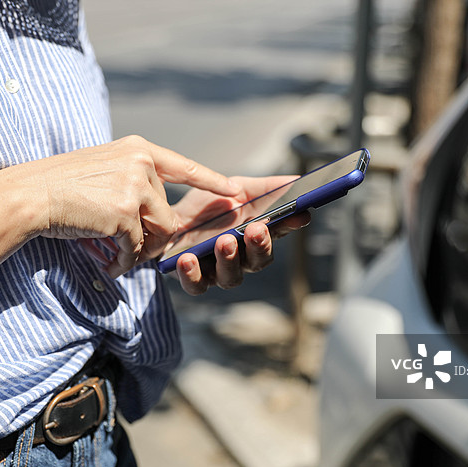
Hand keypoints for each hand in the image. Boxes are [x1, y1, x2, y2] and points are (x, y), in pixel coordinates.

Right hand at [21, 135, 240, 276]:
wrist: (31, 194)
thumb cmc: (61, 185)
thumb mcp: (104, 169)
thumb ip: (135, 182)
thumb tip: (162, 219)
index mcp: (138, 150)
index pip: (184, 166)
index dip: (212, 181)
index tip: (236, 192)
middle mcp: (140, 164)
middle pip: (167, 211)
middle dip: (153, 234)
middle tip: (130, 248)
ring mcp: (134, 188)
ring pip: (157, 231)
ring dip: (141, 250)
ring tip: (118, 257)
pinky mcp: (124, 214)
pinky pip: (137, 247)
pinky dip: (125, 261)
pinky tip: (109, 263)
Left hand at [170, 176, 310, 294]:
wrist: (167, 217)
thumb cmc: (206, 208)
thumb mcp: (236, 189)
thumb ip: (263, 188)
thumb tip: (294, 181)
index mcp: (255, 237)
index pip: (278, 233)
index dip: (290, 224)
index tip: (300, 213)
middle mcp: (241, 259)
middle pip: (258, 261)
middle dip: (259, 245)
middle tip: (256, 228)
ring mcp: (216, 271)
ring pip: (230, 277)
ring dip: (229, 260)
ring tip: (225, 241)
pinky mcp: (190, 278)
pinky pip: (195, 284)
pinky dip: (192, 274)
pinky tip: (188, 258)